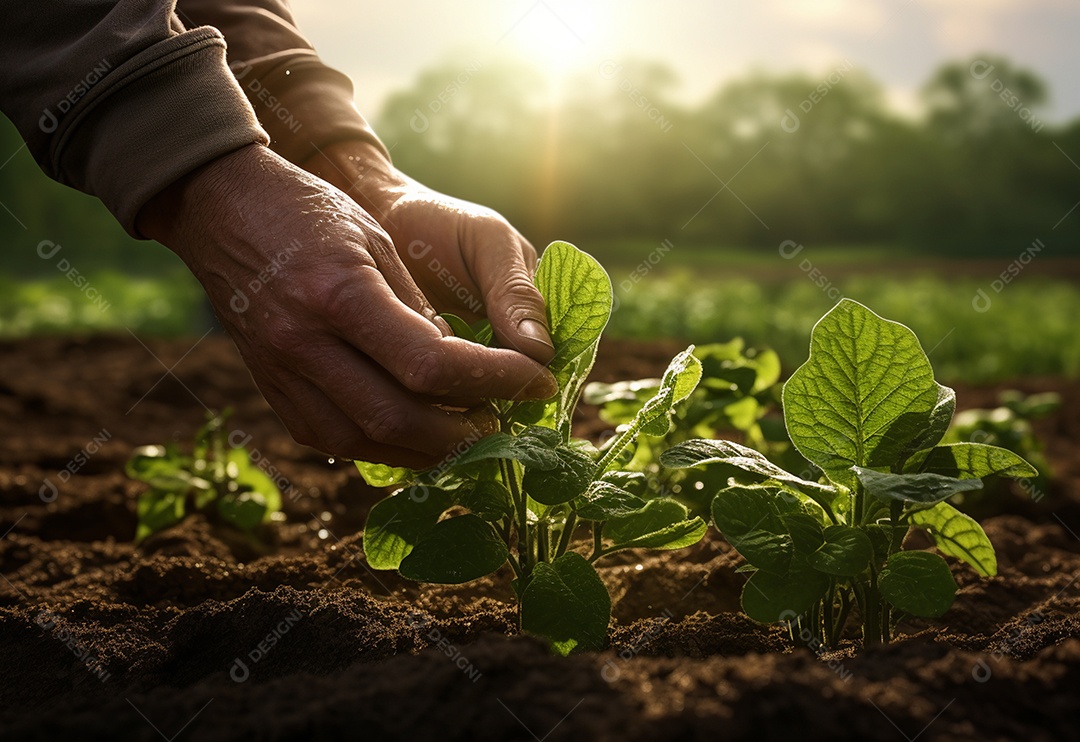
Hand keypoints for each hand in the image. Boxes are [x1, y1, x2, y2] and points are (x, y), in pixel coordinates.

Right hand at [137, 144, 556, 467]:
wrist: (220, 208)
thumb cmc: (310, 212)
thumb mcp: (380, 241)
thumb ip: (420, 311)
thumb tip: (465, 371)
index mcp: (340, 293)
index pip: (432, 365)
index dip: (495, 382)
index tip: (535, 381)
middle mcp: (303, 342)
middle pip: (399, 419)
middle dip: (464, 431)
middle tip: (504, 421)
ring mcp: (279, 372)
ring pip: (364, 442)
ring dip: (426, 451)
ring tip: (468, 433)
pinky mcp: (269, 389)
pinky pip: (332, 438)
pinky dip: (382, 445)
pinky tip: (416, 434)